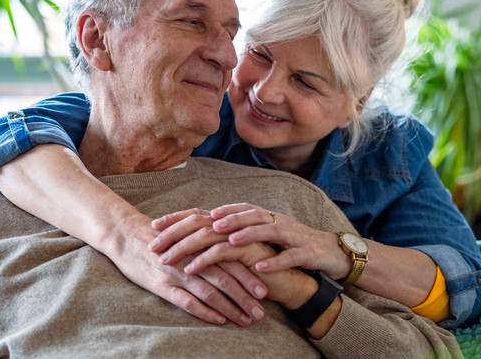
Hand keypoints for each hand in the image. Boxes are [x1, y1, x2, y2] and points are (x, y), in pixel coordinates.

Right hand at [109, 213, 267, 325]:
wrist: (124, 233)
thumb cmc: (159, 235)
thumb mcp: (185, 230)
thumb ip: (207, 239)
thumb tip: (232, 250)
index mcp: (201, 241)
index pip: (232, 260)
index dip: (250, 275)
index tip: (267, 290)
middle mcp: (193, 256)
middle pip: (227, 277)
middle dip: (246, 296)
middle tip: (262, 311)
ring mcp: (178, 270)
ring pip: (211, 291)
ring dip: (231, 307)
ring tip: (246, 320)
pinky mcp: (162, 284)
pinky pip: (187, 301)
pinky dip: (206, 311)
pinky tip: (219, 320)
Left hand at [156, 203, 351, 279]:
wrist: (326, 252)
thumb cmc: (284, 247)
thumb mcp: (252, 239)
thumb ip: (227, 234)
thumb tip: (193, 233)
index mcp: (249, 216)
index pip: (209, 213)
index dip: (181, 218)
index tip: (154, 227)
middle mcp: (264, 219)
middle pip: (226, 220)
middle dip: (193, 233)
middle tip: (167, 247)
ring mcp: (285, 232)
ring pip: (258, 230)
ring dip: (236, 238)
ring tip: (214, 246)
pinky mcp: (302, 249)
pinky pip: (286, 255)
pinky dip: (273, 260)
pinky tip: (258, 267)